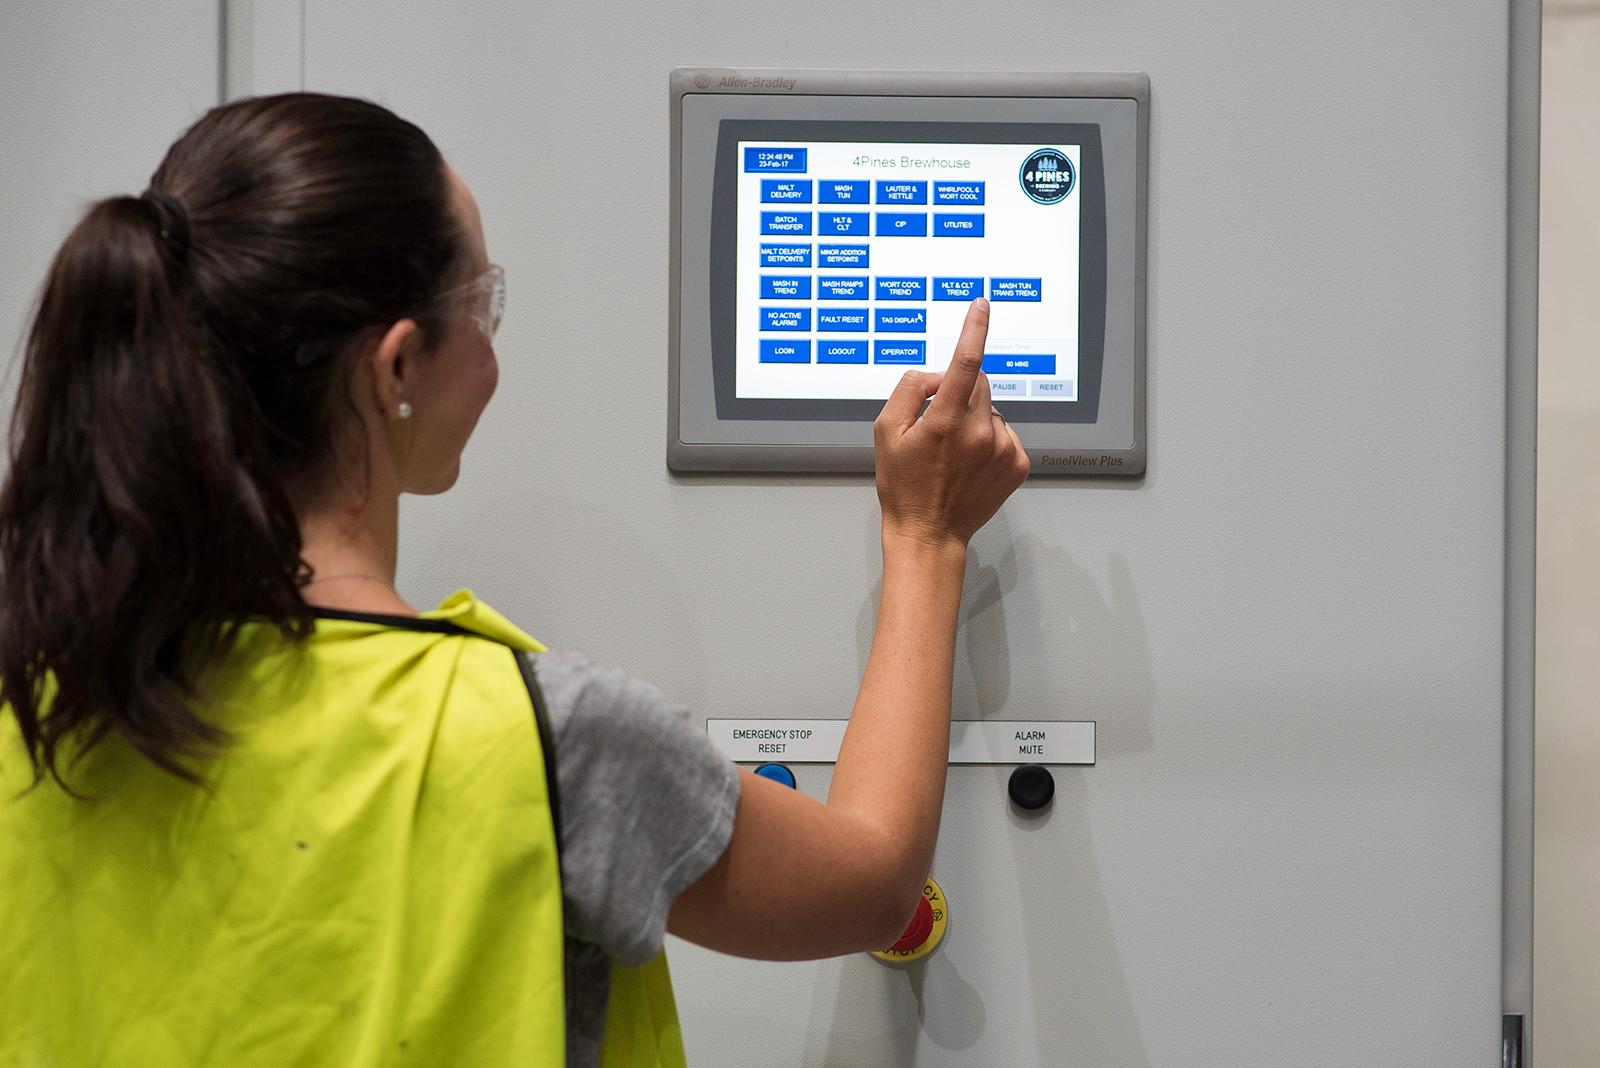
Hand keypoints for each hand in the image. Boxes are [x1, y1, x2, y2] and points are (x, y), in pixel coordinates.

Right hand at [872, 298, 1030, 549]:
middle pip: (978, 384)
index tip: (982, 306)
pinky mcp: (1018, 464)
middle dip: (959, 392)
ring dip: (974, 418)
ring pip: (991, 409)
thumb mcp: (885, 431)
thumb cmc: (903, 486)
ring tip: (953, 453)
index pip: (966, 362)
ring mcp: (1004, 449)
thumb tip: (938, 376)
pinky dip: (989, 439)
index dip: (974, 329)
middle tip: (937, 423)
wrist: (929, 533)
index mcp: (947, 422)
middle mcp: (981, 432)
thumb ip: (910, 390)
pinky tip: (970, 463)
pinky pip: (1005, 432)